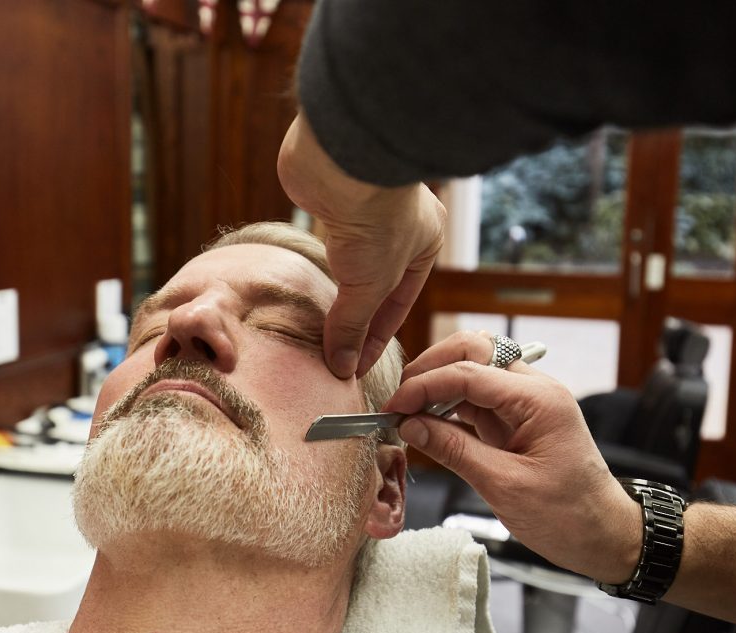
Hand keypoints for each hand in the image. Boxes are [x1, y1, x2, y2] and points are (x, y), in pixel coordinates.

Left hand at [277, 111, 444, 378]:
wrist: (342, 160)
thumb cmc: (376, 218)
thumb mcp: (368, 285)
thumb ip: (352, 326)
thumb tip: (341, 367)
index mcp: (427, 242)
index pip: (399, 304)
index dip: (375, 340)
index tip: (355, 368)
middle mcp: (401, 225)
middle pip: (376, 285)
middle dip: (357, 318)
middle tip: (336, 353)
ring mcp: (366, 210)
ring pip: (351, 264)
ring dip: (337, 293)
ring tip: (320, 327)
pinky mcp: (331, 200)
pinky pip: (326, 243)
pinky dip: (319, 267)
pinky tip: (308, 286)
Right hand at [382, 332, 642, 582]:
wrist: (605, 536)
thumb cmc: (568, 516)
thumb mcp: (505, 486)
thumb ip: (454, 451)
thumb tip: (410, 426)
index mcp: (539, 400)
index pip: (470, 372)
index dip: (425, 385)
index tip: (394, 406)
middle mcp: (533, 391)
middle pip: (473, 351)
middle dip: (431, 369)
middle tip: (400, 400)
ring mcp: (524, 403)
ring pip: (472, 369)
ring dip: (437, 384)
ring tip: (408, 412)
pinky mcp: (515, 419)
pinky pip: (475, 398)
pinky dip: (448, 404)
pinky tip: (427, 423)